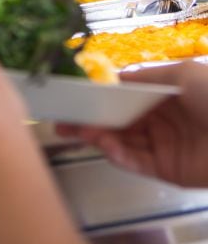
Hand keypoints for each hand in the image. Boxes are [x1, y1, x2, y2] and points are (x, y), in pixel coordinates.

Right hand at [57, 61, 207, 186]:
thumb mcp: (183, 73)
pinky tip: (105, 146)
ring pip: (120, 141)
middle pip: (116, 120)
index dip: (97, 97)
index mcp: (164, 94)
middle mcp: (160, 119)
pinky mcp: (166, 170)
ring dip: (97, 136)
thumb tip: (111, 76)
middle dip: (88, 120)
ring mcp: (162, 145)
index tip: (70, 97)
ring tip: (77, 132)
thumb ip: (144, 75)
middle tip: (59, 122)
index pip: (123, 96)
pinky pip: (134, 161)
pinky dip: (117, 155)